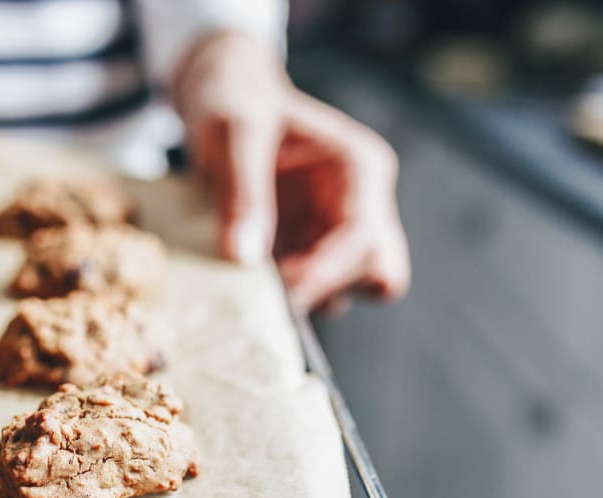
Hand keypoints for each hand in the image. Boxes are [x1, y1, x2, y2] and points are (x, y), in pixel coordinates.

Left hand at [174, 33, 409, 314]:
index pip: (366, 238)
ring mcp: (336, 231)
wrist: (223, 97)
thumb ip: (243, 191)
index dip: (327, 272)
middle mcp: (360, 203)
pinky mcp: (308, 251)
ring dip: (302, 294)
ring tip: (250, 276)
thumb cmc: (236, 102)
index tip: (281, 290)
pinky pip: (310, 291)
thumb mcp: (235, 134)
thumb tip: (245, 256)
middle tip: (273, 288)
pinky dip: (282, 295)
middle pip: (380, 274)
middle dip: (329, 288)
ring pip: (346, 290)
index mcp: (360, 168)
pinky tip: (245, 276)